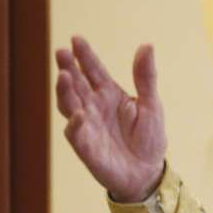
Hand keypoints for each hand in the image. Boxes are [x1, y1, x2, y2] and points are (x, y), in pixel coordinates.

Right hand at [55, 36, 166, 202]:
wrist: (148, 173)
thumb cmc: (148, 139)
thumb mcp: (152, 105)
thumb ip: (145, 77)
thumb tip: (147, 45)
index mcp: (109, 94)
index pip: (94, 70)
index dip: (85, 55)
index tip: (76, 39)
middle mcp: (93, 107)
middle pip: (76, 84)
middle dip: (67, 68)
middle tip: (61, 52)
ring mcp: (87, 126)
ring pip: (69, 105)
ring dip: (64, 91)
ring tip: (64, 76)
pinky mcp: (87, 147)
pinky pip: (76, 135)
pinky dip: (75, 125)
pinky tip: (77, 114)